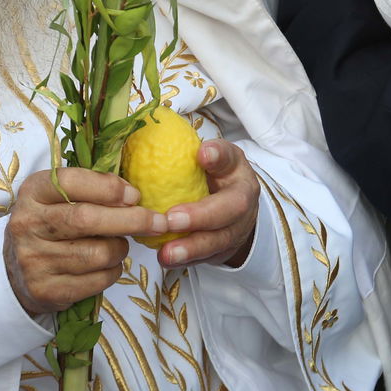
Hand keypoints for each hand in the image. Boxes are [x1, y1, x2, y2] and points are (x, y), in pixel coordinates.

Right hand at [4, 169, 164, 315]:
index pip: (71, 182)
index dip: (108, 188)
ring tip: (120, 245)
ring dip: (120, 249)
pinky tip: (108, 265)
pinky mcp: (46, 290)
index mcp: (33, 192)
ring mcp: (34, 260)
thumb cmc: (50, 225)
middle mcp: (28, 224)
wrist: (15, 270)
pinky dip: (112, 272)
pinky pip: (96, 281)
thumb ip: (91, 189)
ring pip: (97, 254)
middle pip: (86, 219)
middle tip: (157, 221)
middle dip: (130, 220)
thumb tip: (133, 195)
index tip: (134, 194)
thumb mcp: (59, 197)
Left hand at [153, 140, 259, 268]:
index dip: (217, 156)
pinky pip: (208, 258)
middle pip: (231, 207)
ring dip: (192, 247)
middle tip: (172, 219)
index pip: (229, 156)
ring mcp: (238, 226)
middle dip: (201, 216)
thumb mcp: (202, 158)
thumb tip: (148, 128)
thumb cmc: (207, 177)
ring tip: (166, 253)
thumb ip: (182, 151)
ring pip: (220, 239)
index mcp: (234, 167)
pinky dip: (188, 261)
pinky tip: (168, 261)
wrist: (231, 209)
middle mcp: (242, 196)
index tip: (201, 154)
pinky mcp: (227, 249)